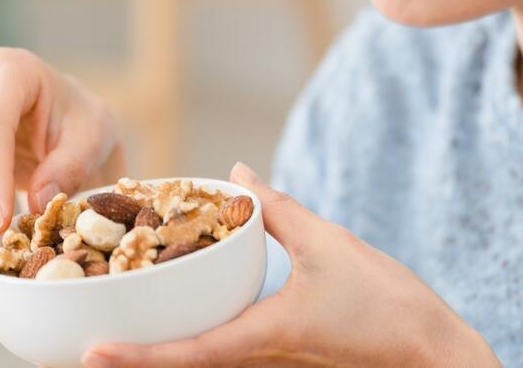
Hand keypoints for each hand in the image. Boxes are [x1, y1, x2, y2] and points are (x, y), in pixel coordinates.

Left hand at [82, 162, 500, 367]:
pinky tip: (195, 309)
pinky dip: (202, 334)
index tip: (91, 352)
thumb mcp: (329, 243)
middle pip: (187, 364)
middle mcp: (261, 357)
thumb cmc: (385, 303)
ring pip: (208, 361)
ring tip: (131, 323)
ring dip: (167, 347)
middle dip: (138, 356)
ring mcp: (275, 362)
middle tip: (93, 335)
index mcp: (262, 336)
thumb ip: (278, 209)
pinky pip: (233, 350)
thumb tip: (239, 173)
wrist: (430, 351)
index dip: (134, 357)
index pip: (185, 355)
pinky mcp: (289, 355)